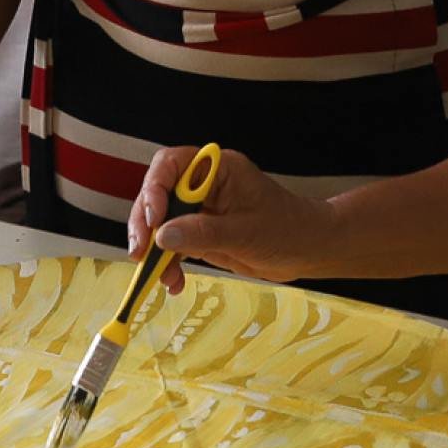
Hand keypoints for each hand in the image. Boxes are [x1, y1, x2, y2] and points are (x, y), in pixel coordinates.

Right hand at [126, 146, 341, 293]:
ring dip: (153, 249)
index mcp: (218, 169)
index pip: (171, 165)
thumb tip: (162, 236)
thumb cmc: (287, 230)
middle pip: (157, 194)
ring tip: (158, 276)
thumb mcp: (245, 233)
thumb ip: (203, 233)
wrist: (306, 250)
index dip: (155, 187)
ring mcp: (199, 209)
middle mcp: (203, 185)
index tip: (155, 218)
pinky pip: (172, 244)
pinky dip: (168, 263)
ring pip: (159, 222)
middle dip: (145, 223)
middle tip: (141, 252)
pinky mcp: (198, 232)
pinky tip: (173, 283)